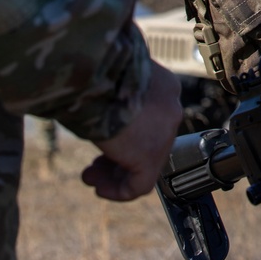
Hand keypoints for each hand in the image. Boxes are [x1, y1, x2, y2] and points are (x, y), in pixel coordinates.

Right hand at [80, 61, 181, 201]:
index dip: (127, 134)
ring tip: (90, 177)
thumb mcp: (112, 79)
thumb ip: (117, 94)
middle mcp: (171, 107)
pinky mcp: (150, 156)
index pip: (152, 120)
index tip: (106, 140)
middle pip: (148, 142)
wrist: (96, 72)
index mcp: (164, 85)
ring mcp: (164, 132)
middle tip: (95, 164)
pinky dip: (119, 191)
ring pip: (144, 163)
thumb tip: (102, 102)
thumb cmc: (95, 68)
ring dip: (115, 174)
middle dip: (120, 156)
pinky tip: (99, 188)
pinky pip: (140, 184)